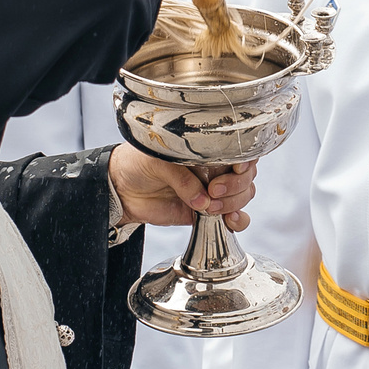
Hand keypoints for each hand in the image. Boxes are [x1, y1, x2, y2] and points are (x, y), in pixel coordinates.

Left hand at [110, 146, 255, 230]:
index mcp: (207, 148)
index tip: (235, 168)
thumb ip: (182, 177)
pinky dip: (237, 221)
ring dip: (234, 203)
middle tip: (213, 189)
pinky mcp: (208, 212)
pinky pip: (234, 218)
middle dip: (236, 185)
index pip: (241, 149)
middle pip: (246, 176)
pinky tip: (227, 221)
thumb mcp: (158, 160)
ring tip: (210, 206)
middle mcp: (215, 168)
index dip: (245, 160)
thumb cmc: (138, 163)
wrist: (122, 190)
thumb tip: (203, 200)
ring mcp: (214, 191)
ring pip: (244, 196)